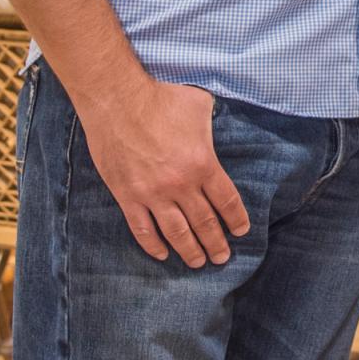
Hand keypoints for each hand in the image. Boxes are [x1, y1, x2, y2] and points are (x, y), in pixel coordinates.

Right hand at [75, 77, 249, 267]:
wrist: (117, 99)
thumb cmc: (160, 96)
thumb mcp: (199, 104)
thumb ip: (213, 122)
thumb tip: (221, 122)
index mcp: (202, 163)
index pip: (226, 201)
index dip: (236, 220)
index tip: (241, 231)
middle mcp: (180, 184)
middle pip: (204, 222)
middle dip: (216, 243)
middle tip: (223, 257)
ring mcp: (152, 194)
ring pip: (176, 233)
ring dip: (190, 251)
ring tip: (199, 263)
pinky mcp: (127, 196)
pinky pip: (142, 230)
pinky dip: (153, 246)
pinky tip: (163, 254)